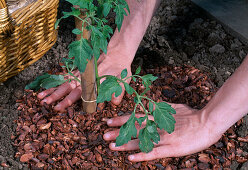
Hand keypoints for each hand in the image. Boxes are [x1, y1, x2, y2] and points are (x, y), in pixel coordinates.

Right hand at [37, 53, 131, 111]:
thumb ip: (119, 91)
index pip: (79, 93)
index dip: (69, 101)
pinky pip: (66, 76)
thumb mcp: (123, 80)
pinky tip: (48, 86)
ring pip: (65, 82)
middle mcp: (86, 78)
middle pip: (68, 88)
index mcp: (95, 82)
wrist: (118, 53)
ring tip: (40, 96)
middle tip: (45, 103)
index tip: (59, 107)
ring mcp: (81, 74)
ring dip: (53, 89)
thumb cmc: (121, 69)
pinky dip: (57, 82)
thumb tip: (114, 102)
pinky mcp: (80, 71)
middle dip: (56, 96)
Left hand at [103, 103, 222, 161]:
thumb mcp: (172, 107)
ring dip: (125, 144)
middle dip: (118, 132)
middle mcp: (157, 126)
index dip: (121, 119)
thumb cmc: (191, 115)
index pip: (135, 117)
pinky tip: (130, 158)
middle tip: (104, 134)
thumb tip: (149, 107)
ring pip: (140, 141)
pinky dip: (141, 155)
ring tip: (111, 146)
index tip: (108, 121)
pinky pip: (153, 153)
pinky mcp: (170, 148)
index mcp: (157, 116)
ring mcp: (162, 138)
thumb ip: (160, 108)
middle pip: (134, 129)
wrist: (206, 122)